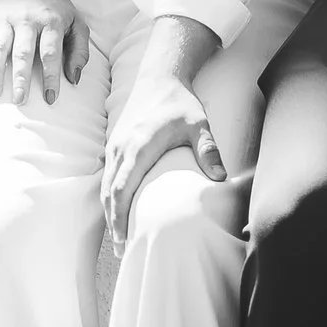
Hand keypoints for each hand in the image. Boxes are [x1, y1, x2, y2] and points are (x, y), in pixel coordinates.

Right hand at [0, 0, 85, 105]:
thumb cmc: (57, 8)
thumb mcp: (77, 23)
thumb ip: (80, 50)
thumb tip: (73, 79)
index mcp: (51, 21)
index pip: (50, 52)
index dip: (51, 76)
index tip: (50, 98)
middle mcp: (27, 19)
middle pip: (22, 51)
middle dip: (21, 77)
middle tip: (20, 100)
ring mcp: (6, 18)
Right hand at [100, 72, 222, 247]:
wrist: (160, 75)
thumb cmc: (180, 102)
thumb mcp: (198, 123)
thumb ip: (208, 150)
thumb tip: (221, 179)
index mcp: (138, 145)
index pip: (122, 187)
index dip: (120, 215)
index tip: (124, 238)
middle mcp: (121, 146)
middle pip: (109, 191)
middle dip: (113, 222)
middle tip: (122, 250)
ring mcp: (115, 145)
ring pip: (105, 184)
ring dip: (109, 211)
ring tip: (119, 239)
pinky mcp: (115, 144)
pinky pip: (107, 175)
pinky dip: (109, 197)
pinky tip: (117, 211)